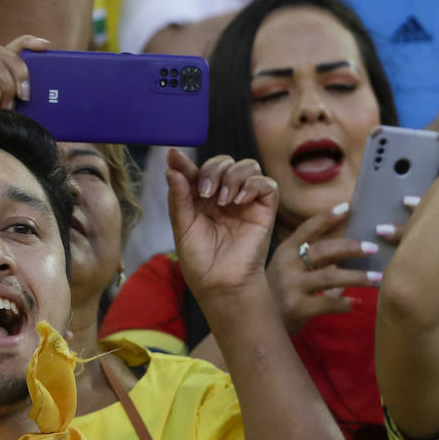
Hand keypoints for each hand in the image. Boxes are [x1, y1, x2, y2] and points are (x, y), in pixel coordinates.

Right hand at [0, 35, 48, 109]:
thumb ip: (21, 103)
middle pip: (0, 51)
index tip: (45, 45)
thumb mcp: (10, 113)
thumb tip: (45, 104)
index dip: (27, 42)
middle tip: (25, 95)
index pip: (10, 48)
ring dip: (5, 85)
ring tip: (6, 107)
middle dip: (18, 69)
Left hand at [165, 150, 278, 298]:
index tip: (174, 155)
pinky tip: (238, 202)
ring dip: (232, 176)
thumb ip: (178, 197)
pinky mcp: (265, 209)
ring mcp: (246, 201)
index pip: (198, 171)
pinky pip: (267, 184)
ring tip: (223, 201)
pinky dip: (253, 185)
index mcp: (202, 199)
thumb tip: (171, 168)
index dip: (186, 162)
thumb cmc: (200, 260)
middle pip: (224, 161)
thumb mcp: (182, 226)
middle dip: (212, 169)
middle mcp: (225, 196)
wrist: (220, 284)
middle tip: (204, 192)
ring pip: (248, 166)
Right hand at [265, 204, 387, 332]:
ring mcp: (291, 286)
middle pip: (324, 251)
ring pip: (331, 278)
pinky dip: (345, 304)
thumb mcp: (287, 270)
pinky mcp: (297, 308)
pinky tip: (354, 304)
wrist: (255, 323)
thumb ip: (311, 261)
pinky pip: (329, 303)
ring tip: (377, 278)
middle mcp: (287, 265)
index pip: (307, 229)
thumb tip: (347, 253)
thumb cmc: (277, 293)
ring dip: (357, 278)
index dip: (327, 217)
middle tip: (373, 248)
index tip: (348, 207)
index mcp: (285, 251)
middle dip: (351, 248)